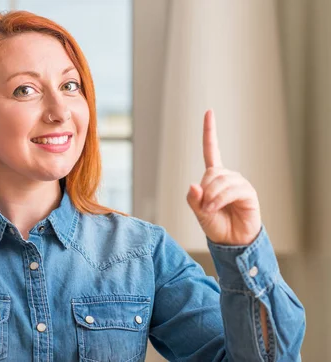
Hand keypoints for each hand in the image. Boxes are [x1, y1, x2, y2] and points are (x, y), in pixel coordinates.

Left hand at [186, 110, 261, 245]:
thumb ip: (194, 199)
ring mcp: (239, 183)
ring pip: (219, 181)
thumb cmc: (216, 225)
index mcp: (214, 177)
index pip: (211, 149)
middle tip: (204, 207)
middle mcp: (228, 176)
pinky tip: (215, 208)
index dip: (210, 131)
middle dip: (204, 191)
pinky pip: (231, 190)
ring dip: (210, 197)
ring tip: (210, 210)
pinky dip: (219, 199)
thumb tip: (193, 185)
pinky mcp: (248, 192)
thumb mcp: (198, 212)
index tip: (209, 112)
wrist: (232, 241)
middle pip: (211, 173)